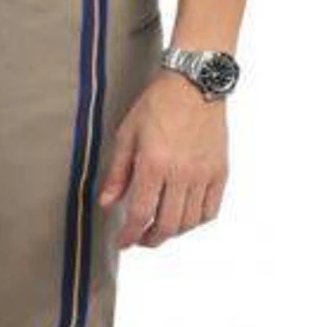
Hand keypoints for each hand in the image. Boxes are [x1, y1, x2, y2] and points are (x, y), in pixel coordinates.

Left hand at [99, 71, 228, 247]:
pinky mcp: (220, 171)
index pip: (140, 214)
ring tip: (159, 229)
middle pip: (166, 225)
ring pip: (189, 222)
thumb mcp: (127, 135)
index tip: (122, 243)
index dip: (129, 235)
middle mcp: (181, 174)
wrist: (195, 84)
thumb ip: (117, 173)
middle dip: (149, 239)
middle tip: (139, 239)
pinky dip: (196, 221)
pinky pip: (210, 210)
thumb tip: (107, 203)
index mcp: (154, 164)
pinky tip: (184, 218)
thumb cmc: (159, 104)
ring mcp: (203, 174)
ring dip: (172, 232)